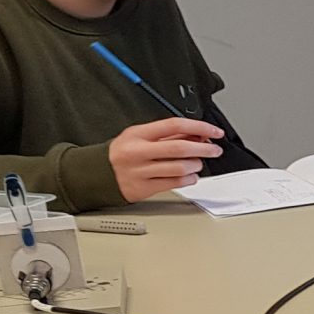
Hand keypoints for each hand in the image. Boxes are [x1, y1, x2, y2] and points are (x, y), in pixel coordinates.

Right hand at [109, 117, 223, 200]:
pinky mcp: (143, 188)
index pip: (174, 125)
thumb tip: (199, 133)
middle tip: (214, 150)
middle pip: (180, 148)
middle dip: (204, 149)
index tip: (214, 132)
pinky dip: (189, 179)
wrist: (98, 174)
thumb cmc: (123, 153)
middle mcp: (138, 152)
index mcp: (138, 134)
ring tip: (197, 163)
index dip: (199, 127)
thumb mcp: (141, 136)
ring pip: (180, 168)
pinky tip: (190, 176)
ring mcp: (140, 171)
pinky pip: (175, 183)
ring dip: (196, 166)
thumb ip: (169, 135)